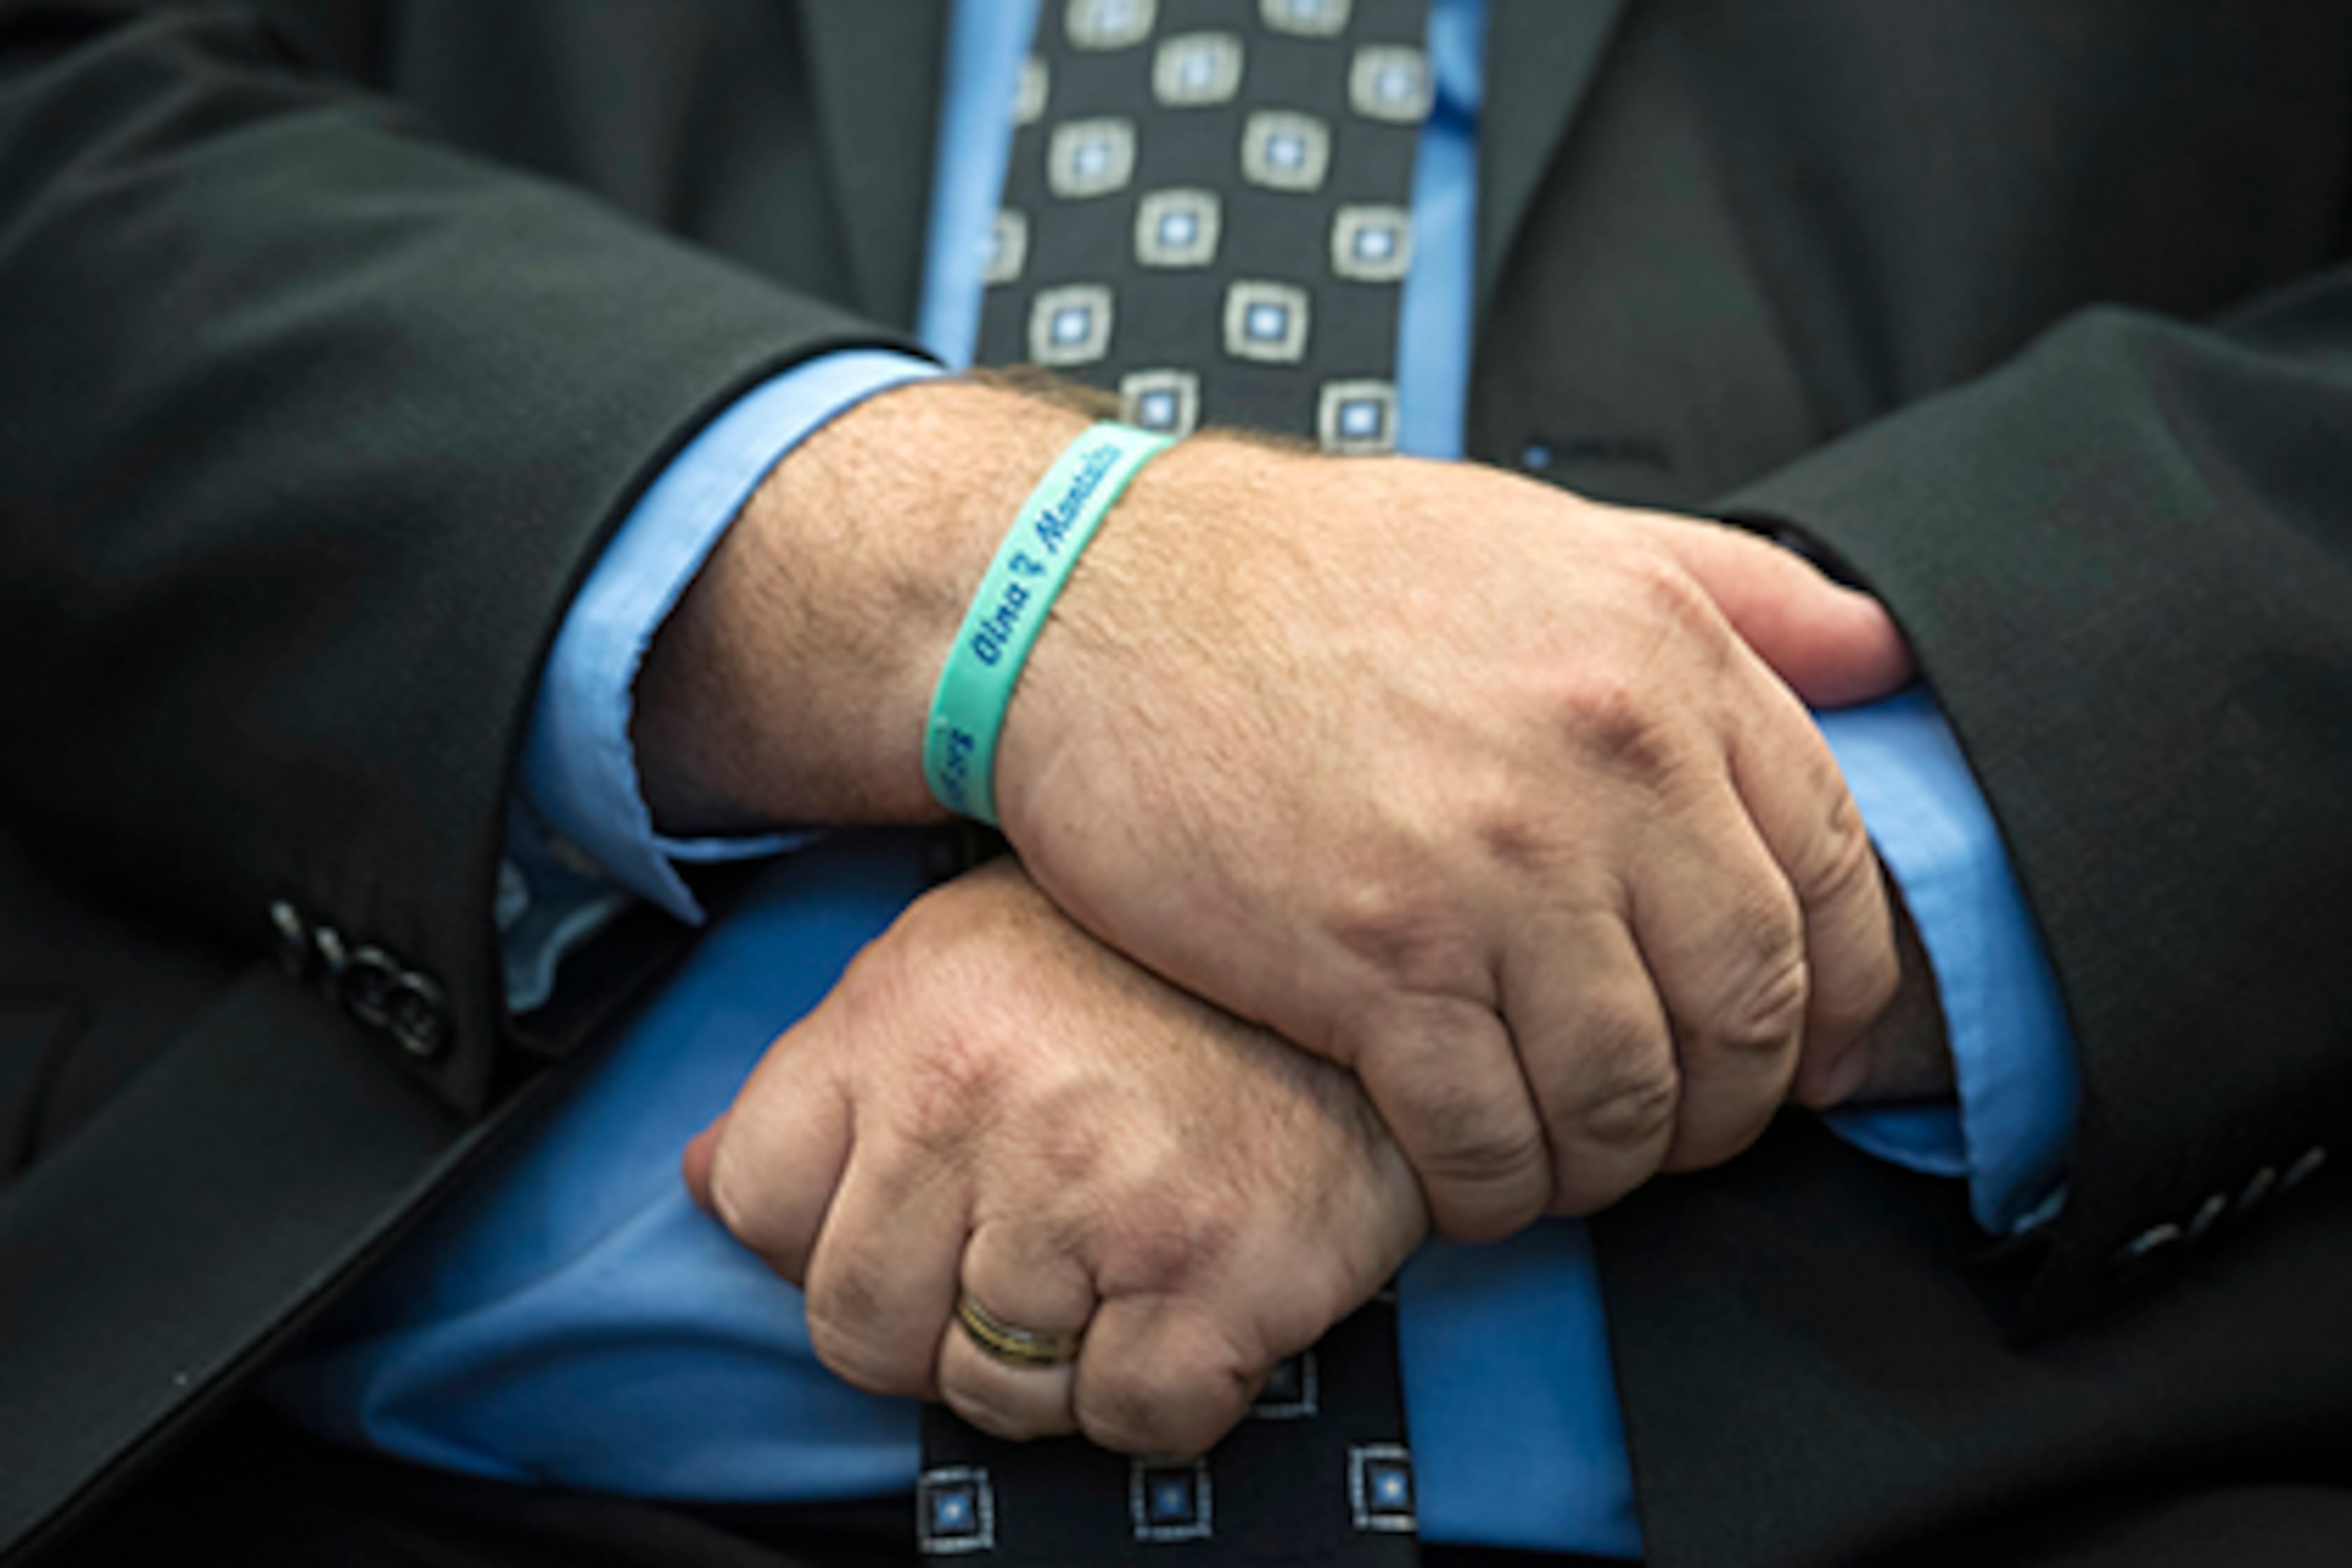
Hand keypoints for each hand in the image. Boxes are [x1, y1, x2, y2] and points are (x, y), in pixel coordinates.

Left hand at [682, 858, 1426, 1456]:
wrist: (1363, 967)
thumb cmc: (1156, 969)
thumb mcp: (958, 959)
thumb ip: (836, 1068)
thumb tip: (704, 1182)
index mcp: (906, 1013)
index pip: (754, 1198)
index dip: (816, 1234)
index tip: (895, 1224)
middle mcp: (978, 1100)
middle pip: (855, 1328)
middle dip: (927, 1324)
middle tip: (1018, 1263)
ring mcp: (1093, 1196)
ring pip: (991, 1393)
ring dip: (1050, 1360)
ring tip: (1116, 1259)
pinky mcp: (1211, 1279)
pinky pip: (1126, 1423)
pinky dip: (1158, 1393)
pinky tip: (1186, 1298)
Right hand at [995, 433, 1907, 1234]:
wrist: (1092, 596)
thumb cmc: (1310, 570)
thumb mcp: (1550, 531)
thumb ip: (1736, 585)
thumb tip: (1884, 647)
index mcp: (1659, 661)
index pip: (1830, 877)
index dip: (1830, 996)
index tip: (1785, 1047)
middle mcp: (1599, 763)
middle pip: (1748, 1009)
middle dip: (1726, 1103)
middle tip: (1670, 1124)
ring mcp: (1486, 870)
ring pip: (1626, 1096)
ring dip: (1610, 1163)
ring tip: (1567, 1158)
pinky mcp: (1370, 961)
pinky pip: (1490, 1138)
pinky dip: (1499, 1189)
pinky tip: (1475, 1175)